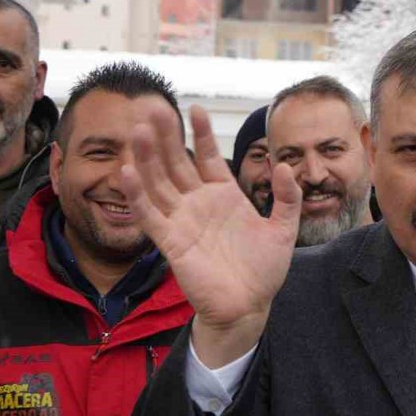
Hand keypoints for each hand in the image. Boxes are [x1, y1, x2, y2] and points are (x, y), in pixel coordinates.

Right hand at [122, 106, 300, 366]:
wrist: (249, 306)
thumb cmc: (264, 270)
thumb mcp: (282, 229)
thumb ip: (286, 198)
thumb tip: (285, 167)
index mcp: (223, 195)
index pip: (205, 156)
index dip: (200, 133)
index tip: (195, 108)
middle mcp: (198, 203)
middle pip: (175, 163)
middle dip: (165, 137)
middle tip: (153, 109)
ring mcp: (182, 220)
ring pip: (158, 183)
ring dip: (147, 158)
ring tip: (138, 131)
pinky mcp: (171, 242)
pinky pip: (150, 215)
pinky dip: (137, 195)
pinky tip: (128, 172)